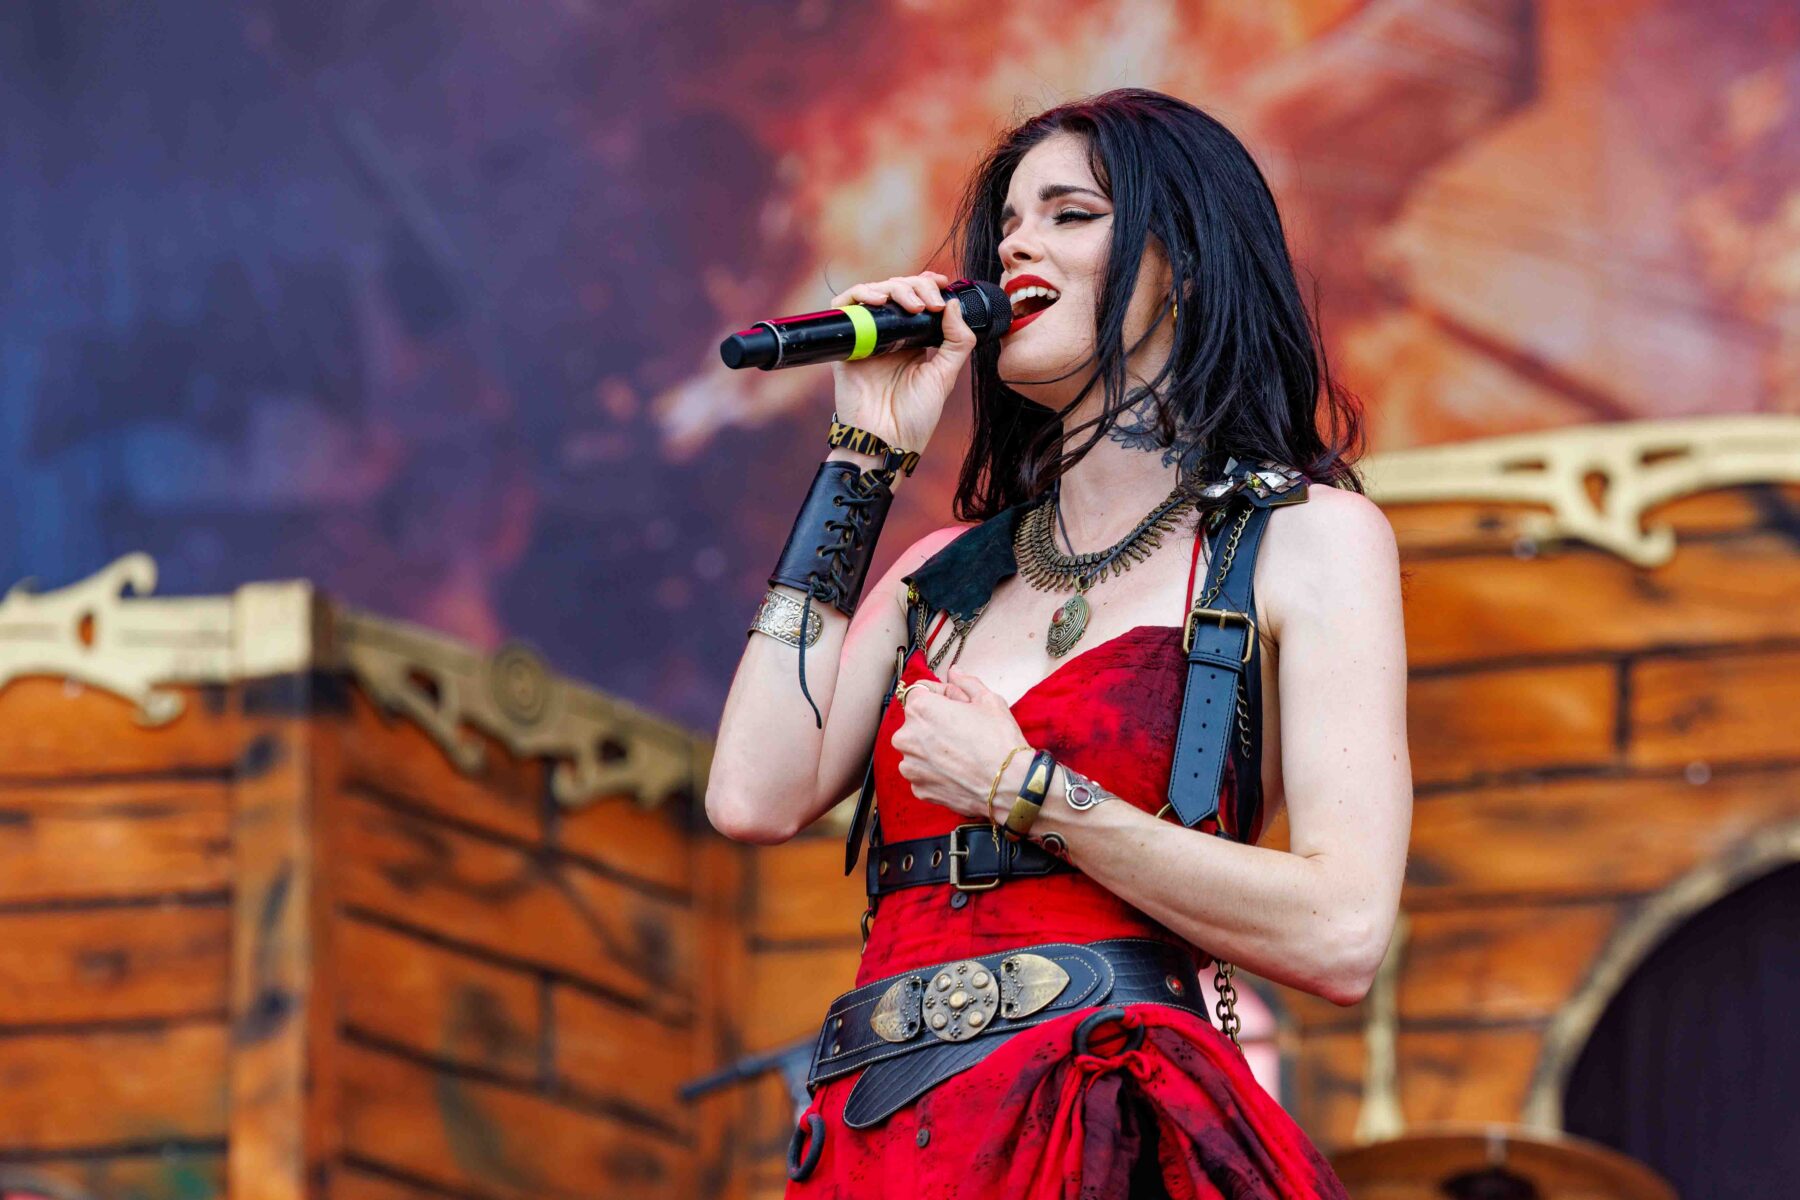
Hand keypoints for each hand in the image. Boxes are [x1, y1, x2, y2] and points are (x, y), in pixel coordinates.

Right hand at [828, 271, 976, 455]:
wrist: (887, 442)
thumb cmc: (915, 418)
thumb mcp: (945, 376)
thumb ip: (956, 341)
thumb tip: (954, 304)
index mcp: (912, 342)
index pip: (916, 299)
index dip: (927, 285)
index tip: (942, 284)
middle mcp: (889, 337)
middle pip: (896, 291)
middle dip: (915, 287)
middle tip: (929, 303)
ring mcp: (867, 339)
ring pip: (872, 294)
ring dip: (893, 288)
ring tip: (911, 304)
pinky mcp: (847, 346)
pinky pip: (844, 309)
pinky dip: (859, 295)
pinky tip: (879, 300)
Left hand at [888, 665, 1030, 822]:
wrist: (1010, 785)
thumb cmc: (999, 741)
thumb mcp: (988, 700)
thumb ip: (965, 682)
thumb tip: (954, 672)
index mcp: (920, 709)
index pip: (918, 692)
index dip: (938, 696)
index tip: (954, 705)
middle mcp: (907, 737)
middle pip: (915, 723)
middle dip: (933, 724)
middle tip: (962, 732)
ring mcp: (910, 766)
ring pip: (917, 750)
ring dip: (932, 749)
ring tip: (961, 754)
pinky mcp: (918, 789)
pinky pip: (923, 773)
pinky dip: (936, 772)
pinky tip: (957, 771)